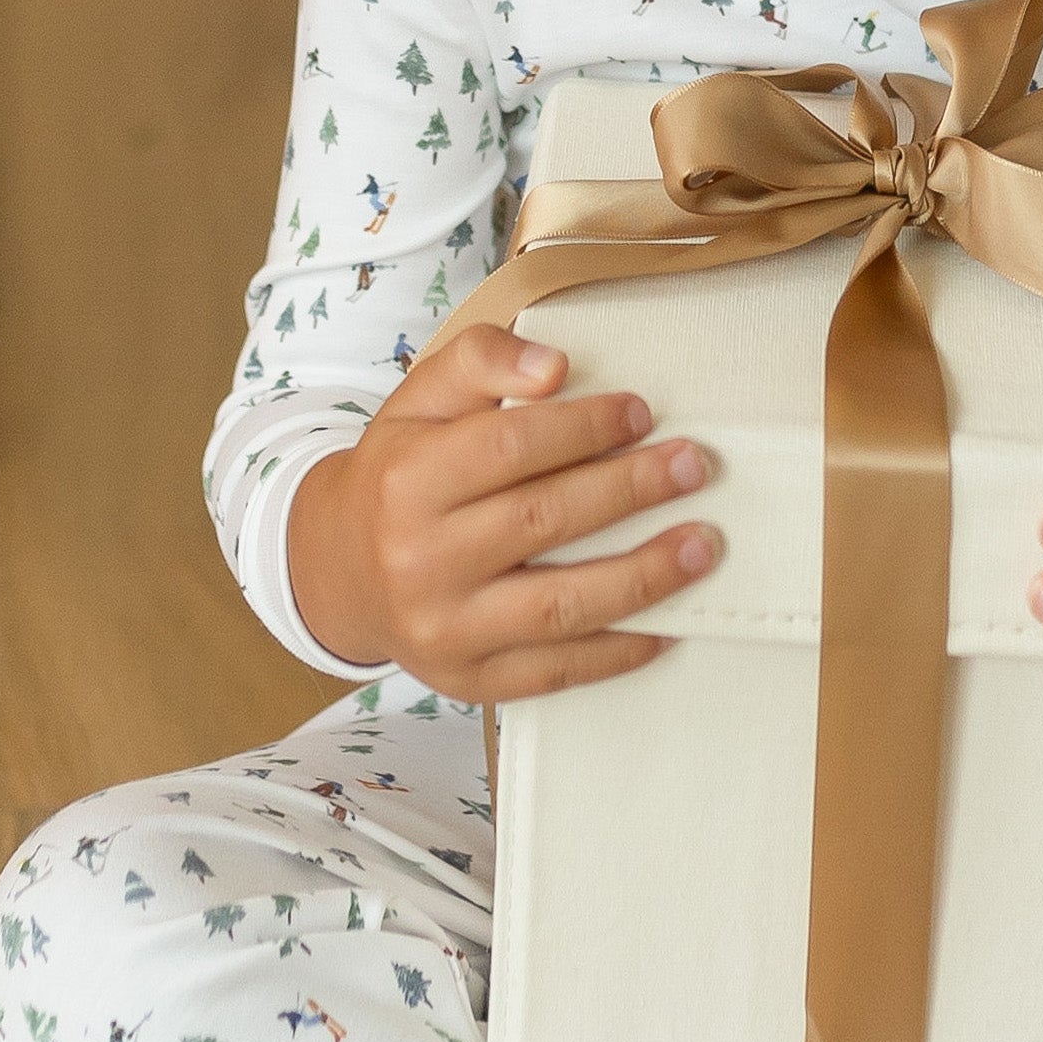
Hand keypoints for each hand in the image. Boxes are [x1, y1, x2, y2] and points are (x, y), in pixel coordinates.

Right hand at [285, 323, 720, 700]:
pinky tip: (667, 625)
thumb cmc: (399, 475)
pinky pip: (556, 672)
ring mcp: (444, 629)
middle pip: (544, 520)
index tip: (642, 413)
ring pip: (560, 606)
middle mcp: (419, 560)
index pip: (510, 446)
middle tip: (695, 466)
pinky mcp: (468, 681)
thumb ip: (481, 360)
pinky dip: (618, 652)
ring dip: (644, 576)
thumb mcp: (421, 400)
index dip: (586, 426)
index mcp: (406, 481)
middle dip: (632, 490)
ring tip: (702, 546)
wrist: (341, 570)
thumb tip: (555, 366)